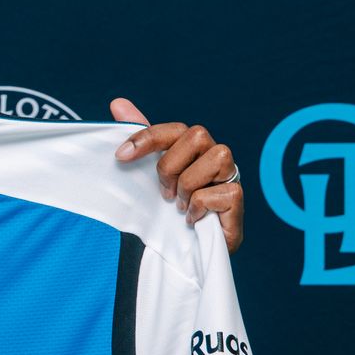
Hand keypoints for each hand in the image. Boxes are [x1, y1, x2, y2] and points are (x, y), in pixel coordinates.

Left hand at [109, 98, 243, 252]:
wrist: (182, 251)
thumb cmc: (166, 208)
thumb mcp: (146, 173)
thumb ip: (138, 138)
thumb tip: (118, 103)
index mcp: (191, 148)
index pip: (174, 129)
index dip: (147, 137)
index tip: (120, 157)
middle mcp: (213, 156)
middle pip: (198, 134)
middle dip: (171, 165)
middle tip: (164, 192)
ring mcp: (229, 176)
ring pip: (215, 158)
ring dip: (188, 187)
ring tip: (181, 206)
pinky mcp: (237, 199)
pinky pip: (220, 192)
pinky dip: (199, 208)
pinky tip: (193, 219)